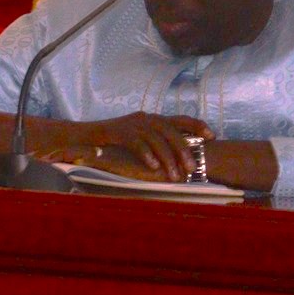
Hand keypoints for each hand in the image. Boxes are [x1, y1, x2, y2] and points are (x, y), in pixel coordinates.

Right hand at [48, 113, 209, 180]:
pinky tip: (153, 167)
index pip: (180, 119)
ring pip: (156, 138)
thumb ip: (158, 144)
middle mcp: (145, 118)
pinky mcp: (117, 131)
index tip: (212, 136)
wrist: (81, 138)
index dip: (197, 125)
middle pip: (171, 131)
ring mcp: (131, 124)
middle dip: (184, 149)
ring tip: (175, 175)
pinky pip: (136, 143)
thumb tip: (181, 157)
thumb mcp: (140, 140)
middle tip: (193, 168)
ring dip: (168, 158)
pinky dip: (146, 154)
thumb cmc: (114, 144)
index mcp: (153, 119)